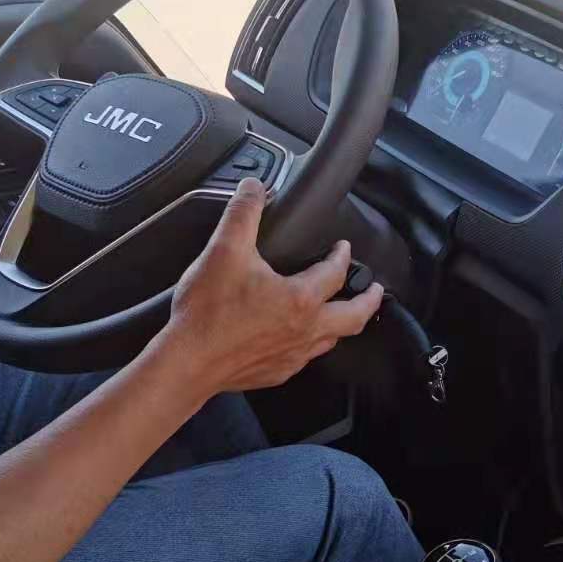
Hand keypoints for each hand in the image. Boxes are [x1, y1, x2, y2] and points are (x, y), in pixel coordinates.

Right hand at [156, 177, 384, 395]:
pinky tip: (303, 341)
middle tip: (376, 291)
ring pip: (332, 341)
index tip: (343, 247)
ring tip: (344, 315)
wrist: (187, 362)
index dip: (342, 255)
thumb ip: (244, 213)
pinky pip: (306, 359)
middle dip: (369, 301)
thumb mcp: (224, 250)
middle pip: (353, 317)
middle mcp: (304, 330)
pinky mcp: (276, 373)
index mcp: (300, 299)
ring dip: (343, 324)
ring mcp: (293, 356)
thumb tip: (254, 188)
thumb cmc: (206, 313)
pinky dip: (313, 345)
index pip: (335, 273)